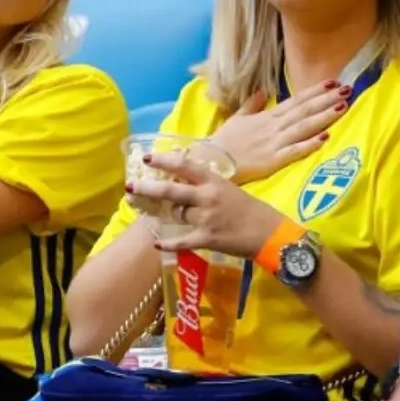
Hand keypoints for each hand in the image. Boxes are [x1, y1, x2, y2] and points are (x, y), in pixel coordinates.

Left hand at [127, 152, 285, 257]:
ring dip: (163, 215)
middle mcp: (208, 197)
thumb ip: (205, 184)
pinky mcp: (207, 238)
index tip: (146, 157)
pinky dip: (168, 243)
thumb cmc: (248, 208)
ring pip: (176, 214)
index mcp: (214, 181)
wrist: (270, 233)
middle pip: (171, 191)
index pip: (185, 166)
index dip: (164, 161)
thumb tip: (180, 179)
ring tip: (148, 213)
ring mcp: (207, 218)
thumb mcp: (228, 188)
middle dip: (147, 189)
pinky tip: (157, 243)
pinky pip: (181, 241)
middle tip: (129, 187)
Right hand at [210, 80, 348, 183]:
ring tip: (343, 107)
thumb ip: (251, 105)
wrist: (210, 160)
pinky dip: (309, 144)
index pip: (295, 101)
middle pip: (304, 111)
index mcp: (266, 117)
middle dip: (326, 100)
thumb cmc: (223, 141)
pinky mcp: (272, 161)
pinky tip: (325, 138)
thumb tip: (262, 90)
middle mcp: (273, 127)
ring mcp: (274, 143)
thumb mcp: (237, 118)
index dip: (315, 91)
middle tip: (347, 89)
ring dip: (323, 117)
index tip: (333, 81)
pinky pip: (294, 151)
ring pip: (303, 127)